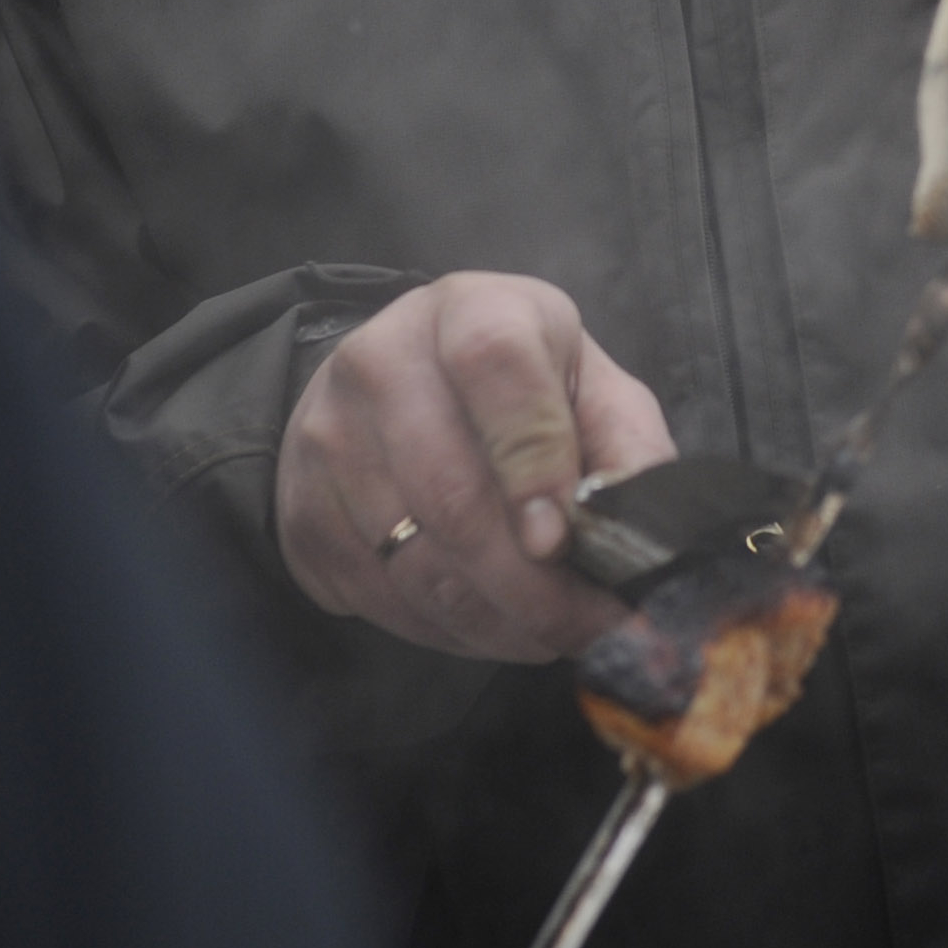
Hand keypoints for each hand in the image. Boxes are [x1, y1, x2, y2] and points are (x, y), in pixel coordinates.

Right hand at [275, 271, 675, 660]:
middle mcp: (383, 362)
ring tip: (550, 636)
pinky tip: (491, 627)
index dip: (533, 462)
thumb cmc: (516, 386)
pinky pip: (379, 597)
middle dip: (531, 586)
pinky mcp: (302, 508)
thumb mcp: (586, 383)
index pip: (495, 370)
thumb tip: (644, 526)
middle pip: (450, 492)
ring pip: (414, 560)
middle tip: (587, 629)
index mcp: (471, 311)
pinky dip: (446, 632)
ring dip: (495, 621)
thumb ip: (627, 443)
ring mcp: (328, 437)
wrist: (395, 380)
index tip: (563, 539)